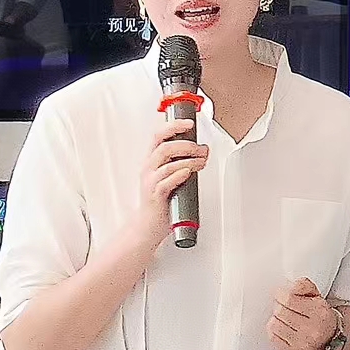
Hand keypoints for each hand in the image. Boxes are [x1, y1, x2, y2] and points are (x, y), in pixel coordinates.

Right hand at [131, 119, 206, 250]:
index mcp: (152, 161)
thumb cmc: (160, 201)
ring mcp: (150, 181)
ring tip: (202, 161)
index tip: (189, 123)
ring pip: (168, 162)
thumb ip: (180, 162)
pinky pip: (167, 180)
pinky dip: (180, 173)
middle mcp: (149, 168)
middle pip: (165, 146)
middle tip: (202, 149)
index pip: (159, 135)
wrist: (147, 226)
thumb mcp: (168, 176)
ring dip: (190, 159)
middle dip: (187, 144)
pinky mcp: (155, 195)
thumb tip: (201, 151)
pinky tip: (189, 172)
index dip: (173, 126)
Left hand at [267, 278, 338, 349]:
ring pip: (275, 325)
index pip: (290, 299)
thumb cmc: (320, 316)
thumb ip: (303, 285)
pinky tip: (282, 327)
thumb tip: (289, 285)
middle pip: (281, 312)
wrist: (329, 338)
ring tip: (284, 317)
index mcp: (319, 312)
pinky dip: (274, 331)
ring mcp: (301, 343)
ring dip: (276, 318)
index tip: (281, 294)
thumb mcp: (316, 295)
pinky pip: (273, 337)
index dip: (281, 294)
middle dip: (278, 305)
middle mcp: (311, 329)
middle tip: (283, 305)